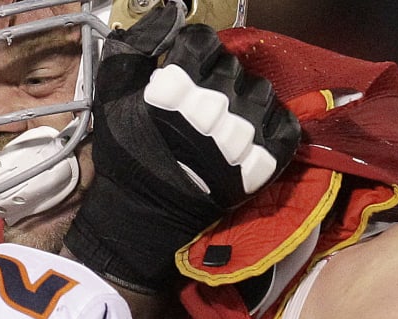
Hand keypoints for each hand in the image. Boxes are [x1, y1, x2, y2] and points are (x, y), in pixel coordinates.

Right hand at [63, 2, 299, 291]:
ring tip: (226, 118)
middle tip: (201, 100)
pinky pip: (286, 126)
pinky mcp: (262, 165)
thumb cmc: (127, 158)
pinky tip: (253, 131)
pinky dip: (274, 124)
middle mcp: (213, 110)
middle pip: (233, 66)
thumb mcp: (111, 97)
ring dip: (245, 99)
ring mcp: (242, 139)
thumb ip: (135, 47)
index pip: (202, 41)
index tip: (184, 68)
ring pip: (261, 92)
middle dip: (217, 77)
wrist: (143, 217)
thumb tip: (167, 13)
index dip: (192, 51)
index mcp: (175, 89)